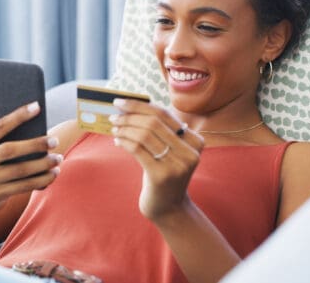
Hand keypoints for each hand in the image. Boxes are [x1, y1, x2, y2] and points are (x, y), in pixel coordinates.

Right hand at [0, 102, 61, 214]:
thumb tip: (28, 119)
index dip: (18, 116)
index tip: (37, 107)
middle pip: (9, 150)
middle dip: (35, 144)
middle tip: (54, 140)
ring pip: (19, 170)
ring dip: (43, 164)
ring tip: (58, 158)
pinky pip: (22, 186)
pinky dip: (40, 180)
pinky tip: (52, 174)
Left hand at [109, 99, 203, 221]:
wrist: (169, 207)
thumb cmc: (164, 172)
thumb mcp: (169, 150)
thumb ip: (160, 130)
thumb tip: (131, 105)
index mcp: (195, 141)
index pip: (164, 114)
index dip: (140, 105)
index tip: (121, 102)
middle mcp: (190, 152)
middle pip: (154, 122)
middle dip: (130, 115)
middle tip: (114, 115)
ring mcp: (177, 165)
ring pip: (144, 134)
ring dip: (124, 128)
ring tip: (114, 127)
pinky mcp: (161, 176)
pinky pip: (137, 149)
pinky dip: (124, 141)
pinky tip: (117, 141)